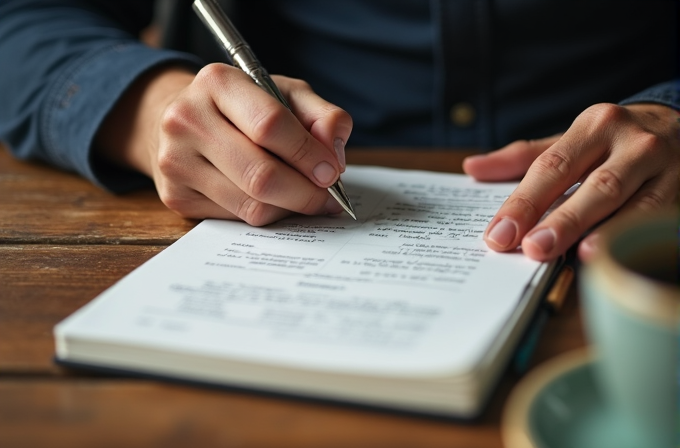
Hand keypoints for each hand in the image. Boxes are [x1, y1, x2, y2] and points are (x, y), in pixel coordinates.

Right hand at [95, 63, 351, 224]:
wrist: (185, 121)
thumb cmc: (245, 107)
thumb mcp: (286, 94)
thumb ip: (322, 116)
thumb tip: (335, 154)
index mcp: (217, 82)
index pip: (271, 125)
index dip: (309, 154)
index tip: (333, 171)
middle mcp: (187, 119)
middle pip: (261, 175)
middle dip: (305, 193)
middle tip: (328, 197)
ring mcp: (175, 161)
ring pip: (251, 205)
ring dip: (289, 207)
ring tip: (305, 197)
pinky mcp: (176, 196)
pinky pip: (237, 218)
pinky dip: (266, 214)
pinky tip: (274, 199)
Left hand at [463, 102, 679, 261]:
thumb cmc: (612, 141)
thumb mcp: (570, 140)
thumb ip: (522, 158)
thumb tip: (472, 167)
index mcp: (594, 126)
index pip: (552, 167)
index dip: (524, 202)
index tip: (498, 233)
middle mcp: (631, 143)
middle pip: (594, 186)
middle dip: (561, 220)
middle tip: (531, 248)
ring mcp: (665, 167)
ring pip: (633, 203)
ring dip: (601, 231)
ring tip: (572, 254)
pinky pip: (657, 217)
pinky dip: (634, 236)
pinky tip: (612, 252)